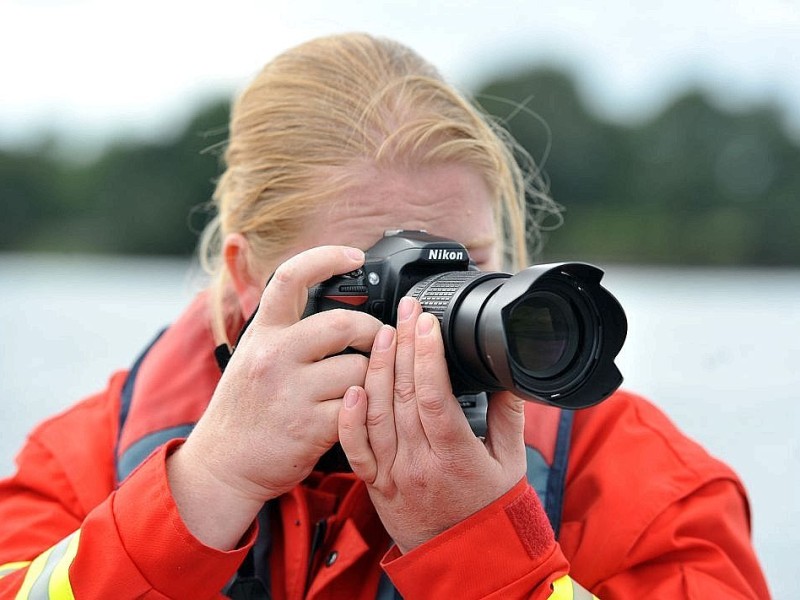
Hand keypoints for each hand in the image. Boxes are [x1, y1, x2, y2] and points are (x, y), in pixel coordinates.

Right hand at [167, 246, 381, 548]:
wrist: (222, 466)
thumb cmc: (245, 409)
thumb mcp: (251, 356)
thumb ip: (284, 328)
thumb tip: (325, 296)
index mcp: (262, 334)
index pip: (290, 278)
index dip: (327, 257)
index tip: (355, 255)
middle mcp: (273, 356)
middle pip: (342, 323)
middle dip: (373, 330)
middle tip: (379, 341)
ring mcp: (290, 392)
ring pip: (359, 367)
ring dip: (372, 375)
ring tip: (364, 383)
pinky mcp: (308, 427)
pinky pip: (358, 405)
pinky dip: (365, 407)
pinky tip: (356, 411)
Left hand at [338, 296, 526, 552]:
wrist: (464, 558)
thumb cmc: (490, 509)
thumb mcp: (511, 461)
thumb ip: (508, 415)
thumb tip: (504, 374)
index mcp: (455, 455)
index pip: (434, 395)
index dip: (428, 354)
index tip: (427, 321)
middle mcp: (419, 463)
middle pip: (403, 395)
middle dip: (403, 345)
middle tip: (404, 310)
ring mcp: (393, 473)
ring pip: (377, 412)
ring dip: (378, 368)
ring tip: (382, 332)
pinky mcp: (375, 482)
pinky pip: (355, 448)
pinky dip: (351, 417)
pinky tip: (353, 386)